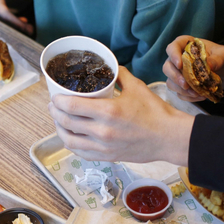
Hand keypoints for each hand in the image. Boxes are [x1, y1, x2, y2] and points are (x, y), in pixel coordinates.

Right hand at [0, 0, 33, 34]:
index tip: (25, 26)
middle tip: (31, 30)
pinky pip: (4, 18)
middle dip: (18, 26)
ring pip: (5, 21)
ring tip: (29, 28)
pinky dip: (13, 21)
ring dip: (16, 25)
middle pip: (5, 21)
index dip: (15, 22)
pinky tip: (23, 21)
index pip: (5, 15)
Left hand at [48, 67, 194, 165]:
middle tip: (53, 106)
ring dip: (59, 129)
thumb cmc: (155, 112)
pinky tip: (70, 136)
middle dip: (55, 113)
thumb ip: (118, 75)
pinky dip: (71, 144)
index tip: (55, 97)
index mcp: (108, 112)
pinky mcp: (107, 157)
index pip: (72, 106)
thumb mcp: (136, 87)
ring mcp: (103, 147)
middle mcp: (102, 131)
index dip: (58, 101)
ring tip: (58, 120)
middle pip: (66, 122)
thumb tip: (108, 66)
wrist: (169, 138)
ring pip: (69, 140)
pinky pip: (81, 152)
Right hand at [163, 35, 223, 101]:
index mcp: (187, 46)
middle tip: (186, 84)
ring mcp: (179, 74)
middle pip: (167, 67)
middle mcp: (179, 60)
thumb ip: (217, 59)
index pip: (172, 48)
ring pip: (170, 81)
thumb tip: (208, 66)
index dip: (173, 55)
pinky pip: (179, 93)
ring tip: (196, 93)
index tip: (180, 64)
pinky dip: (188, 96)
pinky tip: (200, 96)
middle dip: (175, 77)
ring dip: (181, 89)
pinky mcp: (183, 85)